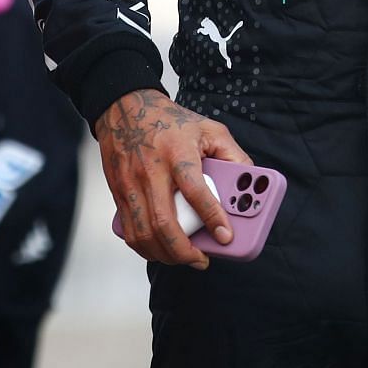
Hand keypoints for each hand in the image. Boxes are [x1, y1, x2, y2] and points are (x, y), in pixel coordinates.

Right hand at [95, 89, 250, 269]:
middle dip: (185, 251)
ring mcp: (131, 183)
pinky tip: (160, 249)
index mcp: (178, 153)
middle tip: (201, 259)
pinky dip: (145, 247)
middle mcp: (151, 170)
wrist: (125, 108)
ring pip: (143, 233)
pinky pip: (129, 230)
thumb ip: (233, 155)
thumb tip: (250, 181)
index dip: (213, 217)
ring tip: (184, 257)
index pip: (196, 191)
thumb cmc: (169, 121)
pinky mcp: (118, 192)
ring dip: (165, 255)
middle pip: (164, 222)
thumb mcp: (209, 129)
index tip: (226, 237)